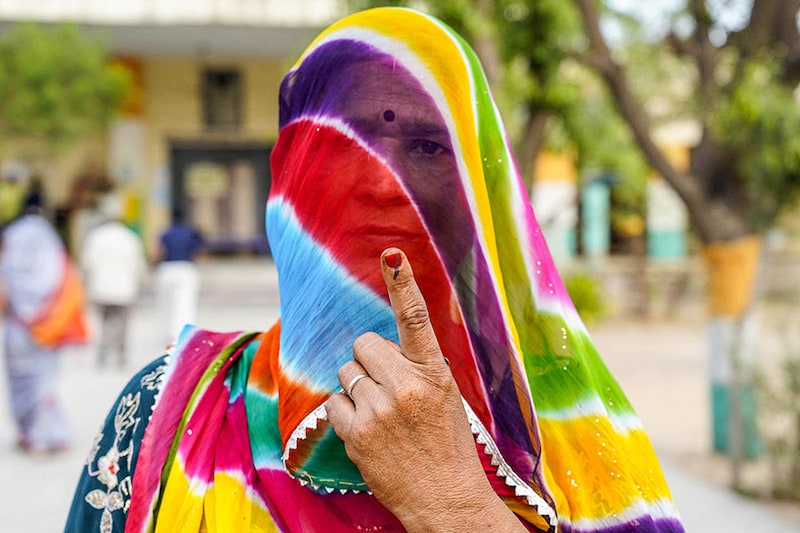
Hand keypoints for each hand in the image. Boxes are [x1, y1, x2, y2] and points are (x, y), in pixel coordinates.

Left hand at [325, 248, 526, 532]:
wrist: (444, 499)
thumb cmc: (447, 446)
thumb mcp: (446, 397)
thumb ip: (418, 368)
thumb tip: (383, 345)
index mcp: (435, 373)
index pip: (416, 319)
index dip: (403, 284)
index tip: (392, 255)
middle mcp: (406, 386)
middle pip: (364, 343)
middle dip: (369, 360)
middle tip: (385, 385)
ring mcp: (379, 410)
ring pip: (346, 372)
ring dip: (357, 386)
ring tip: (380, 412)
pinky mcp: (357, 434)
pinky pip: (334, 402)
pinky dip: (345, 413)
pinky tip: (367, 429)